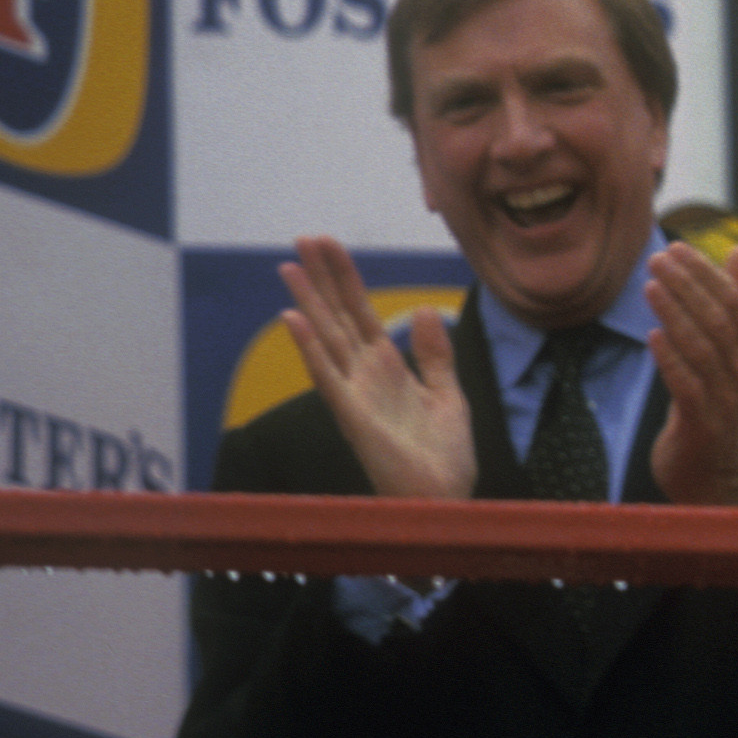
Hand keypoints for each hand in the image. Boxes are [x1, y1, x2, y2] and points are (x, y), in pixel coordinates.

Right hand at [278, 236, 475, 501]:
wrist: (444, 500)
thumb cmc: (443, 456)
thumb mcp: (448, 393)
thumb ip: (436, 354)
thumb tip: (428, 310)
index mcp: (388, 368)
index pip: (362, 312)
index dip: (346, 278)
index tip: (329, 245)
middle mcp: (365, 377)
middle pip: (339, 315)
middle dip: (323, 277)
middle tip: (303, 237)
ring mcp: (355, 395)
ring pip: (327, 337)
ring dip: (309, 301)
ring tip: (289, 265)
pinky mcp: (353, 417)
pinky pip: (328, 376)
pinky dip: (311, 347)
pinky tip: (294, 318)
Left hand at [646, 242, 737, 506]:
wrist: (713, 469)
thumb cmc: (715, 397)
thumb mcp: (727, 347)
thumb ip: (736, 299)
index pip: (732, 300)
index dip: (706, 272)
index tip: (676, 248)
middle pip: (717, 319)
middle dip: (687, 285)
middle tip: (656, 259)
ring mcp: (724, 397)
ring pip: (702, 348)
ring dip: (675, 314)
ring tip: (650, 287)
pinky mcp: (702, 423)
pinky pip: (687, 386)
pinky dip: (671, 359)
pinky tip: (652, 335)